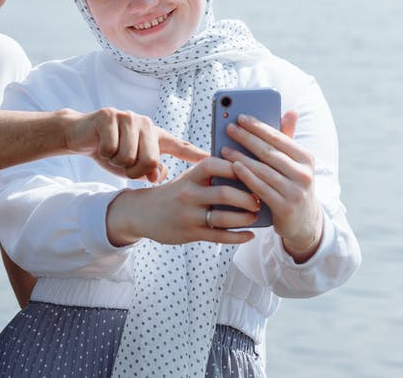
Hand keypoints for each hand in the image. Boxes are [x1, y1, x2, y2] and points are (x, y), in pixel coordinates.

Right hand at [64, 108, 207, 182]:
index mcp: (155, 134)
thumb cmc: (110, 150)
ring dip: (117, 163)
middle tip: (123, 166)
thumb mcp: (132, 165)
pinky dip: (104, 154)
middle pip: (150, 160)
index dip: (196, 154)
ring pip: (129, 156)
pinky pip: (111, 148)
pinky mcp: (108, 116)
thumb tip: (160, 174)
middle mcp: (145, 123)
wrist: (79, 135)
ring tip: (112, 154)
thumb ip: (149, 170)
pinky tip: (100, 146)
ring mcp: (127, 117)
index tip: (214, 160)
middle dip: (134, 171)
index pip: (180, 145)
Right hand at [105, 158, 259, 246]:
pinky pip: (219, 237)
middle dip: (248, 197)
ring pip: (224, 218)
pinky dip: (239, 237)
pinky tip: (250, 234)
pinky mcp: (191, 233)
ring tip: (255, 216)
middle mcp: (189, 194)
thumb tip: (247, 169)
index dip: (236, 167)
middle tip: (260, 199)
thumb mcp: (187, 178)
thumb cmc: (174, 193)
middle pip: (224, 193)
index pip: (215, 165)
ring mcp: (189, 215)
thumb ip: (211, 174)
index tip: (253, 170)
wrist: (142, 213)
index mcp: (190, 176)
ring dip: (246, 218)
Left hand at [220, 111, 324, 262]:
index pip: (279, 138)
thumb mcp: (295, 163)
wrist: (304, 223)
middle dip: (247, 138)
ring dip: (242, 157)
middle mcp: (304, 174)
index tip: (240, 117)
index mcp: (306, 158)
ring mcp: (295, 192)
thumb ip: (288, 139)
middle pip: (269, 152)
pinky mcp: (285, 207)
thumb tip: (290, 111)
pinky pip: (261, 188)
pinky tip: (233, 167)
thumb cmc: (292, 185)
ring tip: (224, 148)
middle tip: (229, 128)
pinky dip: (246, 176)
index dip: (259, 127)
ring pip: (263, 170)